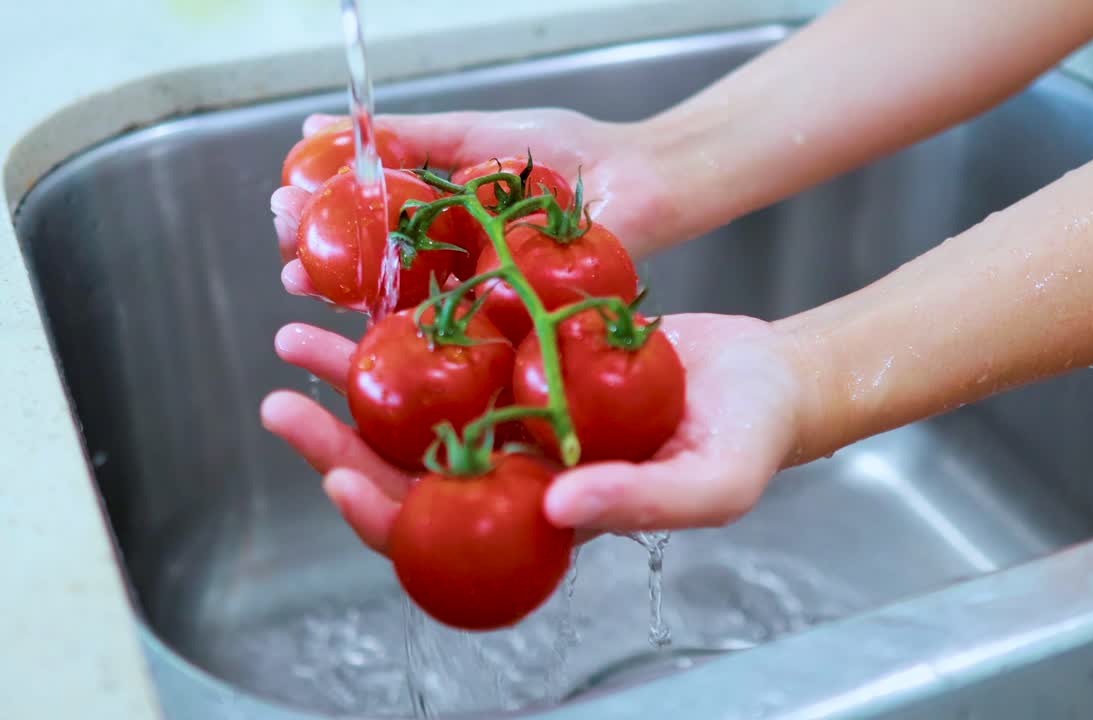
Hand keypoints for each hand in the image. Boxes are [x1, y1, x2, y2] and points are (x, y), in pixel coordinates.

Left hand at [259, 313, 802, 551]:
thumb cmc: (749, 442)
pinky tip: (373, 290)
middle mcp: (514, 465)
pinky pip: (456, 342)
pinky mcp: (527, 355)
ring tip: (297, 333)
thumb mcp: (709, 484)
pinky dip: (413, 321)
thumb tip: (555, 504)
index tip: (339, 478)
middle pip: (404, 466)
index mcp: (541, 513)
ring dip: (354, 373)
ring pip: (416, 402)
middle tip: (281, 401)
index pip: (444, 534)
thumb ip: (638, 502)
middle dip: (335, 439)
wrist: (767, 375)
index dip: (383, 514)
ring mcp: (517, 409)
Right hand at [269, 109, 678, 303]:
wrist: (642, 182)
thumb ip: (407, 136)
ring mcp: (474, 291)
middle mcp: (451, 258)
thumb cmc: (570, 154)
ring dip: (342, 293)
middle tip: (282, 242)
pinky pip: (445, 324)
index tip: (283, 199)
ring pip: (397, 299)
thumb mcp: (474, 134)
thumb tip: (320, 127)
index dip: (320, 214)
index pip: (365, 218)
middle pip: (370, 265)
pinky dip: (400, 321)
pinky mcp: (502, 318)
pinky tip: (360, 314)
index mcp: (440, 214)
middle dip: (318, 256)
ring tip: (299, 276)